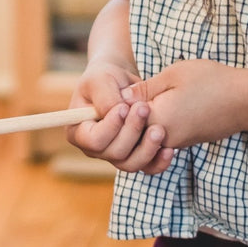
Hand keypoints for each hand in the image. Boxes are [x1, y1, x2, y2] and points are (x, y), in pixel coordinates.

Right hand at [66, 59, 173, 173]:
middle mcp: (94, 149)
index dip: (110, 128)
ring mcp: (114, 155)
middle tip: (144, 108)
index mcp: (78, 132)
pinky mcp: (134, 156)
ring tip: (159, 129)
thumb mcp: (100, 80)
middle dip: (132, 132)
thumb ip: (105, 97)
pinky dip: (159, 161)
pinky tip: (169, 148)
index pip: (94, 141)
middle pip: (115, 153)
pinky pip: (147, 168)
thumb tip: (117, 113)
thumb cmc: (105, 78)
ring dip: (147, 148)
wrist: (121, 83)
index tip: (124, 107)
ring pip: (131, 164)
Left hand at [122, 59, 243, 147]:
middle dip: (123, 121)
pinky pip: (160, 142)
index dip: (116, 108)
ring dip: (137, 127)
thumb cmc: (210, 81)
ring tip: (136, 106)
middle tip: (122, 103)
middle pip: (131, 136)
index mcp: (157, 118)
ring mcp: (176, 143)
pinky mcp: (186, 143)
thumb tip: (121, 98)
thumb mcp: (172, 75)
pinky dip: (152, 131)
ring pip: (145, 141)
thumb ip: (144, 88)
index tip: (115, 95)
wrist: (247, 100)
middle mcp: (164, 137)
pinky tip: (153, 113)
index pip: (123, 121)